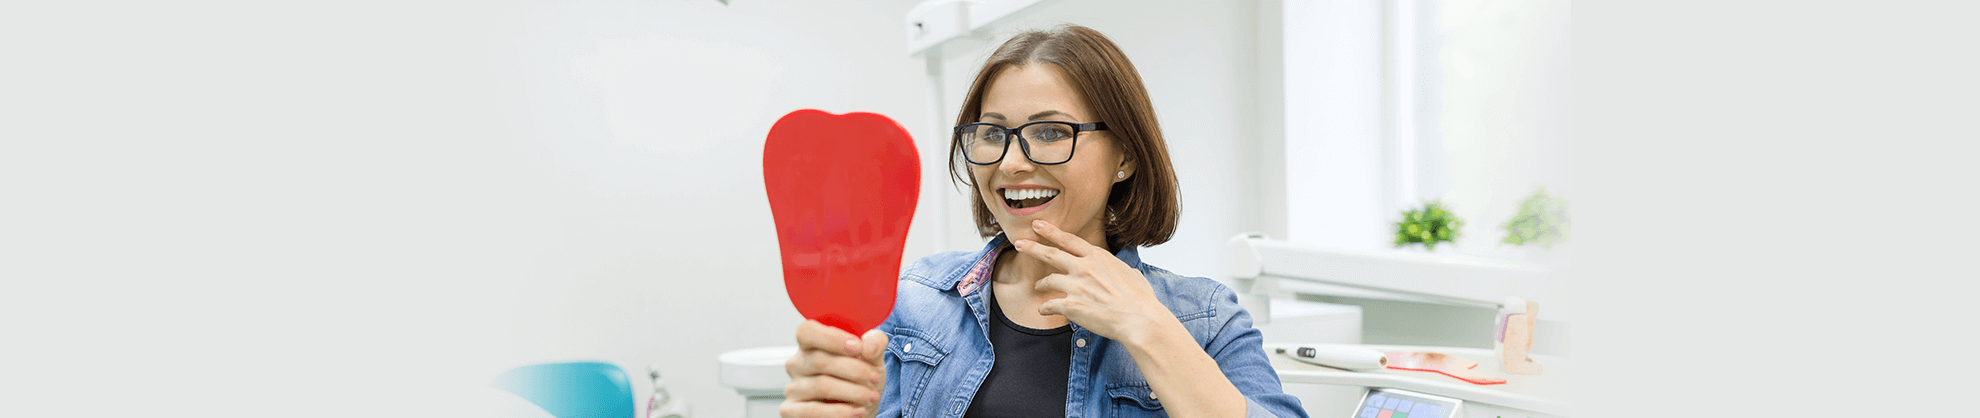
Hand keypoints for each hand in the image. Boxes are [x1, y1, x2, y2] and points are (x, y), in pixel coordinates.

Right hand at [781, 320, 887, 417]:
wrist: (858, 411)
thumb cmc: (860, 381)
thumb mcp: (873, 358)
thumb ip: (874, 343)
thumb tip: (868, 346)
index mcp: (811, 344)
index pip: (807, 331)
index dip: (832, 338)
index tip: (858, 348)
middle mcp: (797, 364)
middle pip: (819, 360)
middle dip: (854, 370)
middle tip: (874, 378)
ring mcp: (792, 388)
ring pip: (821, 385)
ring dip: (853, 392)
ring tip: (871, 396)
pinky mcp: (791, 411)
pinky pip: (813, 411)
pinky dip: (840, 412)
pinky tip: (857, 410)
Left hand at [1014, 219, 1177, 344]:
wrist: (1139, 319)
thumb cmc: (1140, 300)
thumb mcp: (1133, 274)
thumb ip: (1122, 270)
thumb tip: (1126, 272)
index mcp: (1098, 257)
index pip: (1069, 240)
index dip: (1051, 231)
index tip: (1037, 224)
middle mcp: (1084, 268)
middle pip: (1051, 253)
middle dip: (1032, 247)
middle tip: (1019, 243)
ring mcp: (1076, 286)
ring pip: (1048, 280)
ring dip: (1041, 284)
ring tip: (1038, 286)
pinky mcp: (1071, 306)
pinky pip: (1050, 305)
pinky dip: (1045, 308)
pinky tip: (1043, 310)